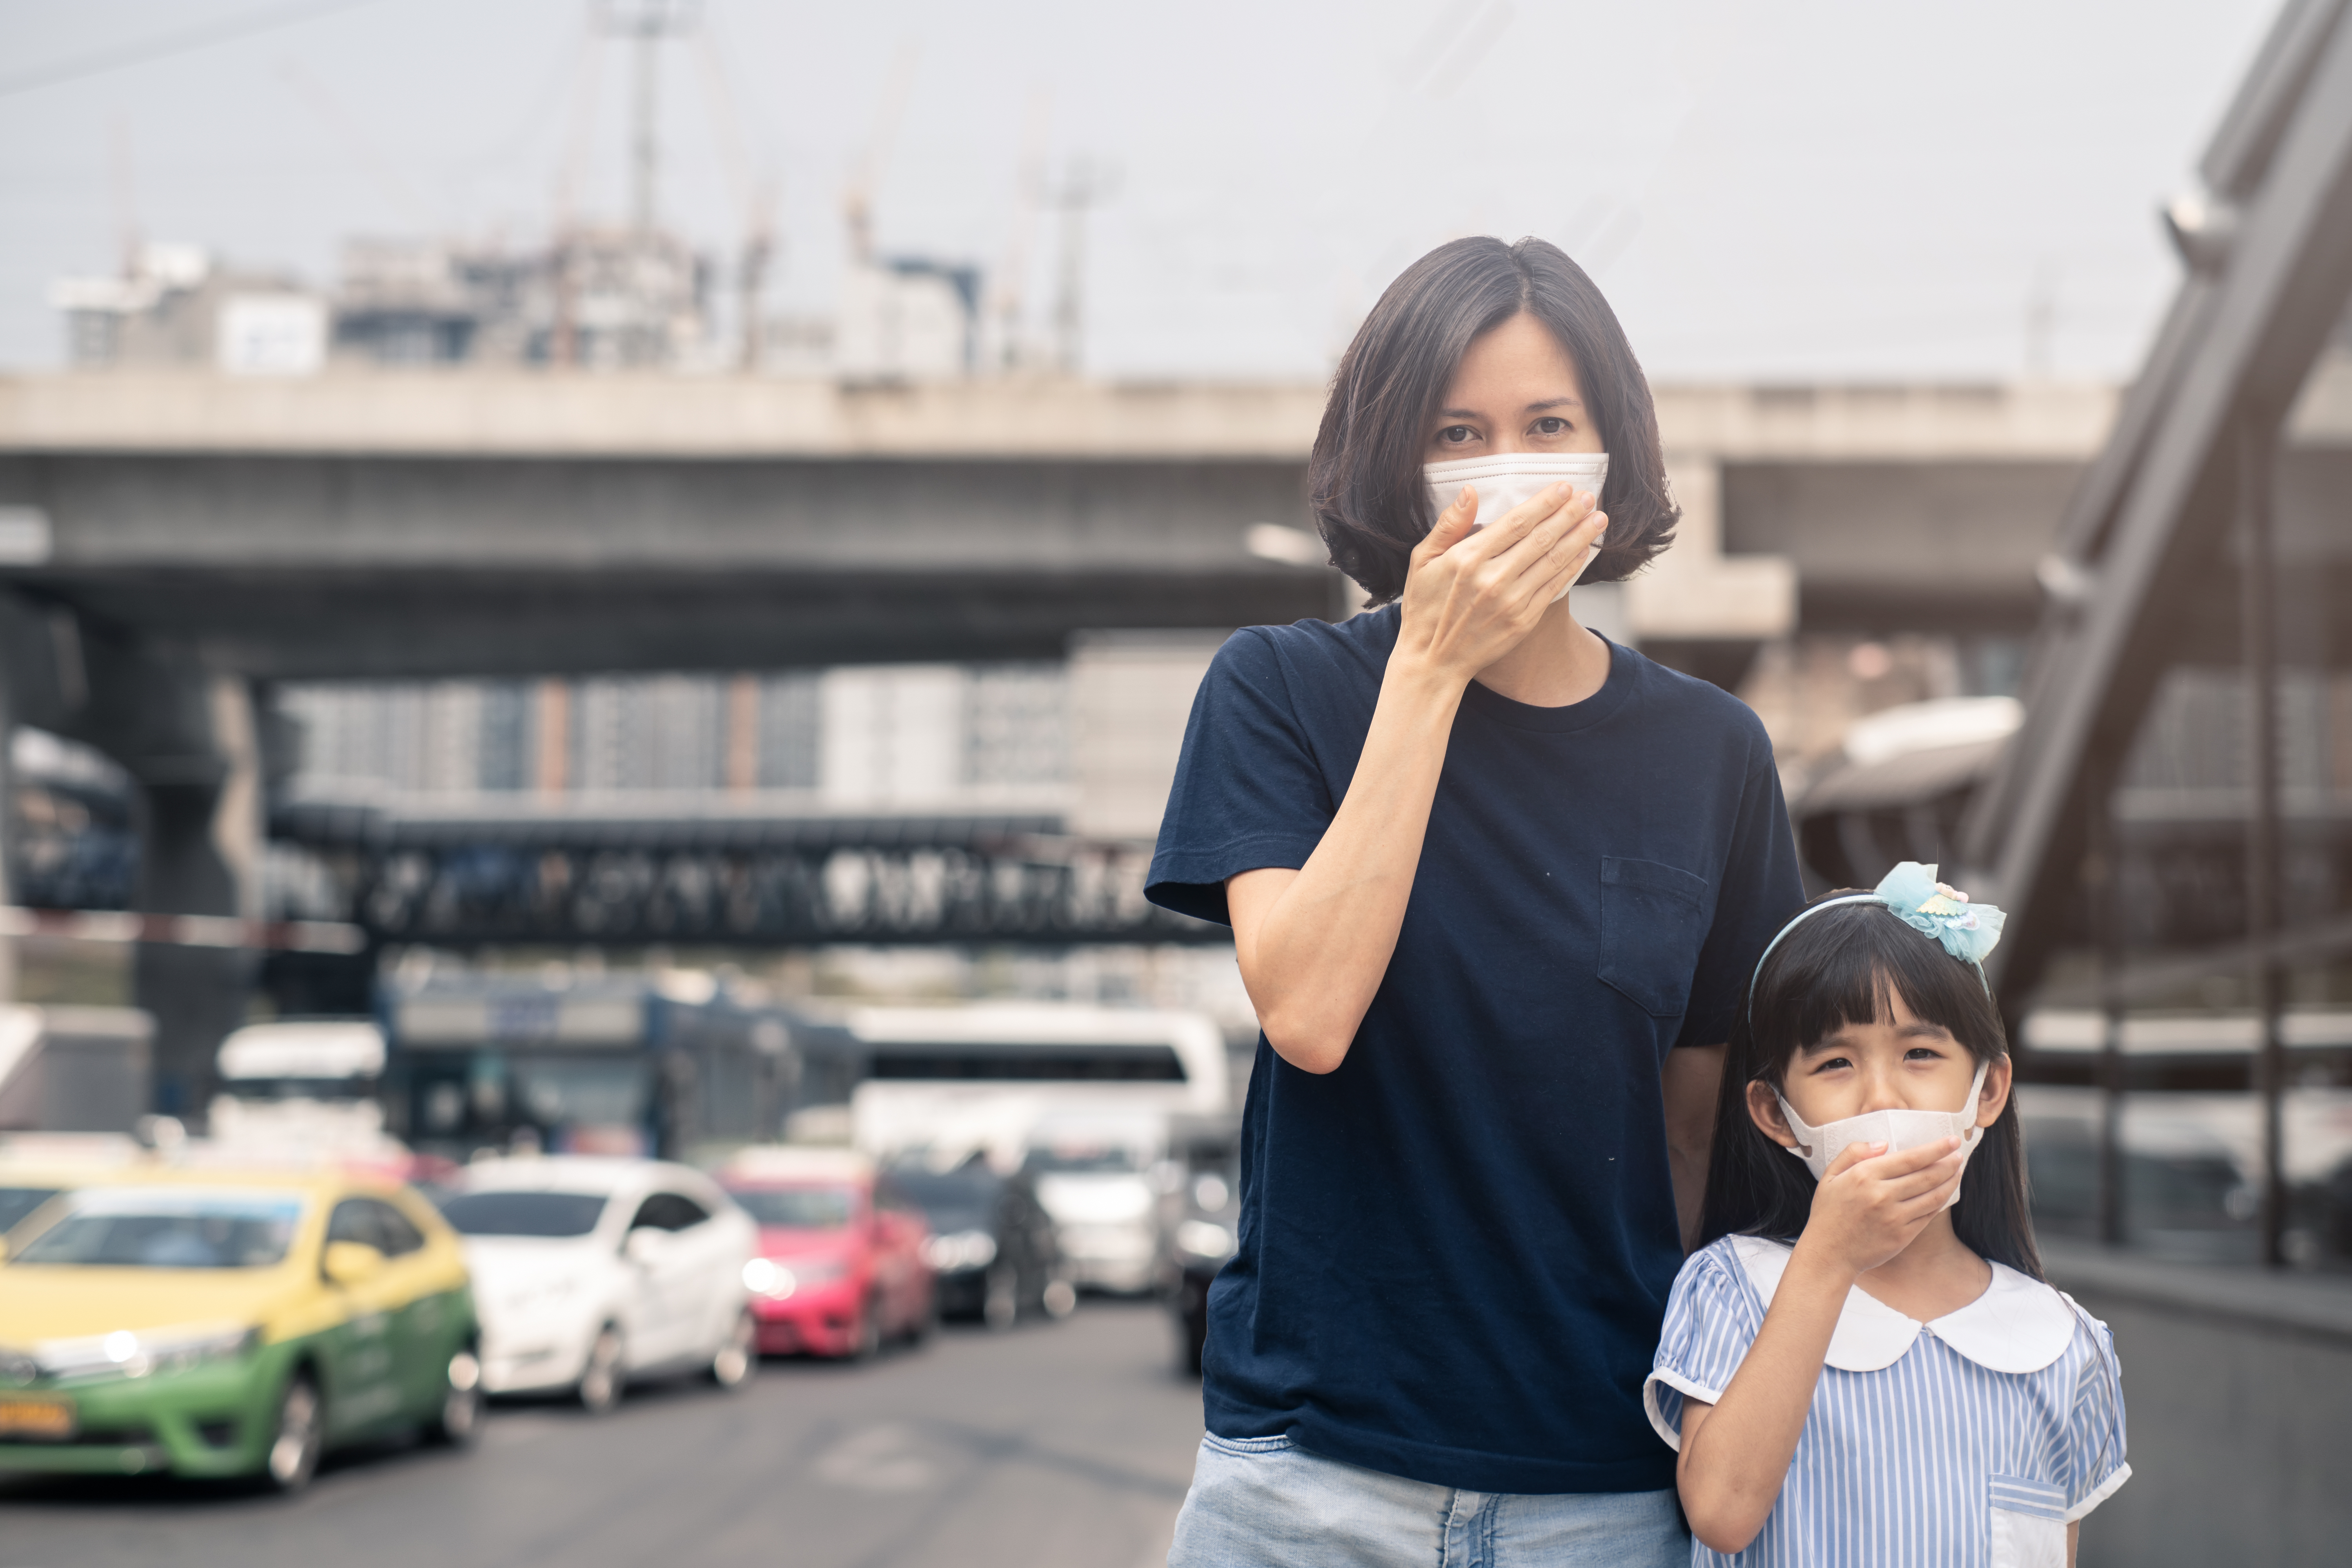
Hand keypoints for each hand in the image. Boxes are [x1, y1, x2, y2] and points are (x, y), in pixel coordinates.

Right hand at [1392, 482, 1605, 684]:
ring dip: (1579, 537)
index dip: (1544, 503)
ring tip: (1597, 519)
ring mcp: (1511, 602)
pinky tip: (1584, 551)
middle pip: (1541, 538)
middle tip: (1588, 497)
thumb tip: (1470, 491)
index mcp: (1468, 558)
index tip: (1564, 487)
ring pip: (1553, 560)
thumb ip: (1449, 524)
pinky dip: (1572, 566)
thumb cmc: (1425, 607)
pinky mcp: (1523, 621)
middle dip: (1569, 514)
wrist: (1433, 660)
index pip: (1516, 522)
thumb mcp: (1422, 560)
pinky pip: (1554, 587)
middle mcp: (1492, 579)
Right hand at [1792, 1137, 1965, 1280]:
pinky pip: (1928, 1215)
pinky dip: (1940, 1202)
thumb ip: (1853, 1153)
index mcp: (1865, 1176)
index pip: (1911, 1158)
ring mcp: (1895, 1218)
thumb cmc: (1828, 1212)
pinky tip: (1944, 1194)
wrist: (1829, 1253)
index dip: (1936, 1149)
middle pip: (1927, 1176)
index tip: (1952, 1141)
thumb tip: (1883, 1143)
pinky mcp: (1902, 1236)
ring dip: (1950, 1182)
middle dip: (1948, 1163)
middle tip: (1959, 1155)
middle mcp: (1882, 1195)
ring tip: (1957, 1172)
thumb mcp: (1830, 1175)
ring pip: (1933, 1196)